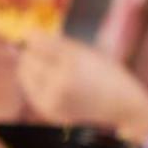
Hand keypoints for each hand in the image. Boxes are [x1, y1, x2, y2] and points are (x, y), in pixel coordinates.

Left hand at [16, 33, 147, 137]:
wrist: (122, 106)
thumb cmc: (105, 73)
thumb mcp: (85, 51)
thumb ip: (55, 42)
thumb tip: (26, 34)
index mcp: (71, 63)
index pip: (36, 43)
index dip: (35, 37)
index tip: (41, 38)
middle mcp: (60, 84)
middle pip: (27, 59)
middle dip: (32, 53)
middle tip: (47, 53)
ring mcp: (53, 101)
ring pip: (24, 75)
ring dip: (31, 68)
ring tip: (51, 68)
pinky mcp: (50, 113)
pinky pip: (31, 91)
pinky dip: (36, 84)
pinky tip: (53, 82)